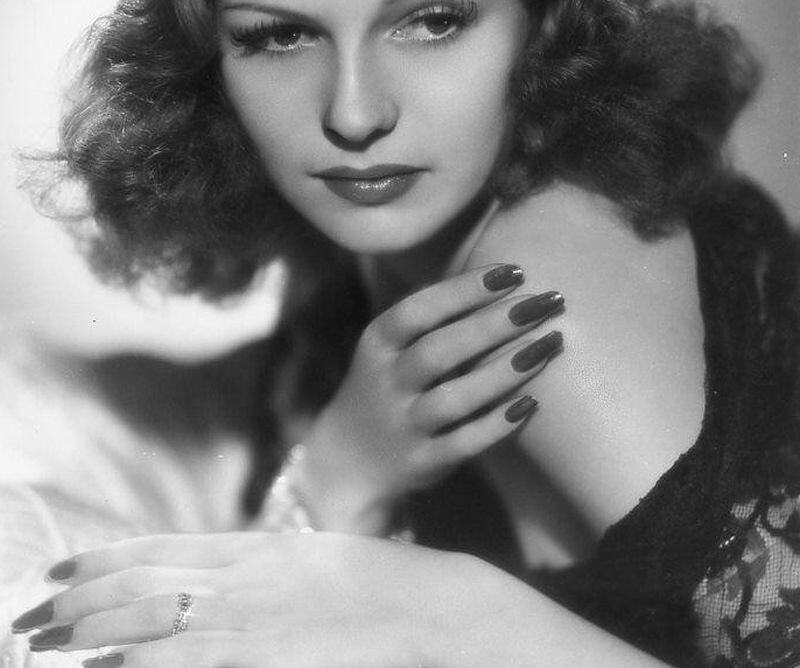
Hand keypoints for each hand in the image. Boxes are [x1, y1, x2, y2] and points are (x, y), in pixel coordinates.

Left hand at [12, 532, 475, 667]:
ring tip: (44, 640)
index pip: (159, 548)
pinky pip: (181, 661)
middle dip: (80, 599)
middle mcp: (243, 576)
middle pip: (142, 582)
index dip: (104, 558)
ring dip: (89, 632)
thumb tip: (219, 584)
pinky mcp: (263, 655)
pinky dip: (135, 664)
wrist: (432, 608)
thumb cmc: (386, 589)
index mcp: (256, 548)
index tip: (62, 567)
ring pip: (147, 621)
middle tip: (33, 613)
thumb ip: (266, 572)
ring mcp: (251, 616)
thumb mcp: (318, 564)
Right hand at [299, 263, 564, 532]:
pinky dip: (497, 425)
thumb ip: (433, 316)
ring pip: (453, 398)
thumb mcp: (391, 345)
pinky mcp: (423, 462)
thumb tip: (502, 275)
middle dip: (493, 323)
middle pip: (437, 349)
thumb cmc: (389, 383)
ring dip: (503, 371)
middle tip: (544, 302)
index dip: (464, 289)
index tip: (513, 271)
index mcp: (378, 343)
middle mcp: (386, 382)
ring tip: (548, 344)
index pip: (418, 309)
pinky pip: (463, 444)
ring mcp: (403, 425)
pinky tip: (531, 403)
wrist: (349, 459)